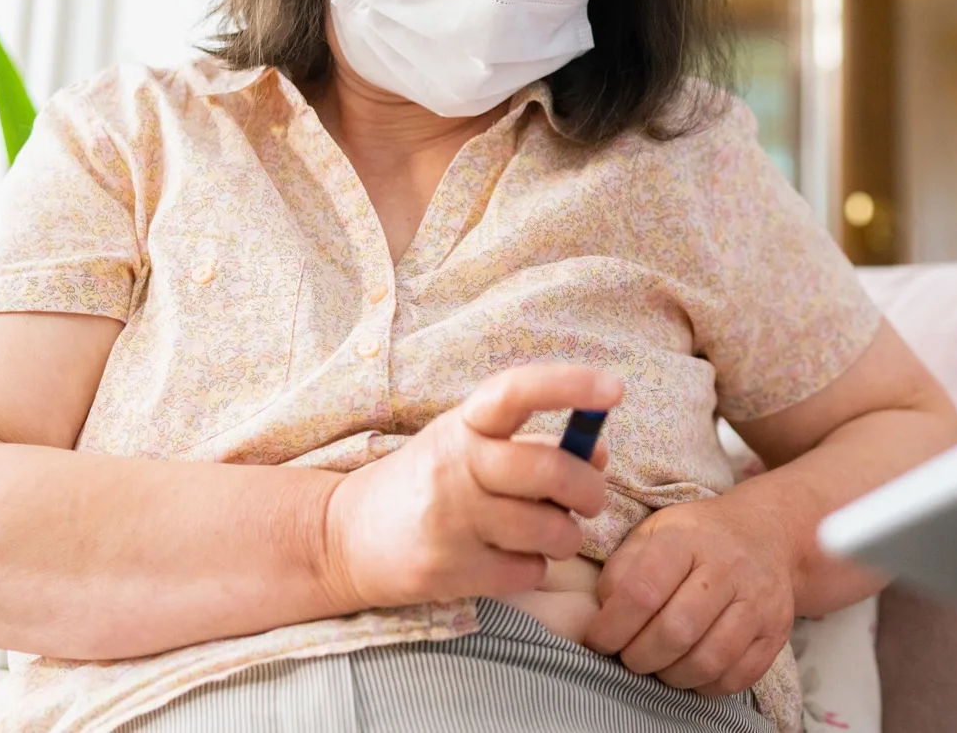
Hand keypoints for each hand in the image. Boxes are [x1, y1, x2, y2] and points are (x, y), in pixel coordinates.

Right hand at [321, 364, 621, 611]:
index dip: (569, 385)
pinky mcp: (448, 570)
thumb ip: (534, 444)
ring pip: (550, 529)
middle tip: (591, 499)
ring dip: (566, 536)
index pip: (516, 391)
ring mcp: (449, 520)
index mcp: (463, 424)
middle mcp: (454, 466)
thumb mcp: (469, 446)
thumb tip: (598, 453)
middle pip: (550, 469)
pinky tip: (512, 559)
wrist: (344, 537)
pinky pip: (529, 571)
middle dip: (590, 490)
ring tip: (548, 533)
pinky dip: (535, 568)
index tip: (613, 390)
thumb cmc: (427, 483)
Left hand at [582, 493, 794, 697]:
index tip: (598, 640)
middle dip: (639, 657)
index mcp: (688, 538)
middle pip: (676, 631)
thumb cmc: (697, 539)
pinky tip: (691, 669)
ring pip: (708, 661)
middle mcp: (729, 567)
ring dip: (671, 676)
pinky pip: (736, 677)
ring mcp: (759, 601)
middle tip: (628, 656)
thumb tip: (604, 614)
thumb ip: (621, 568)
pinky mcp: (776, 631)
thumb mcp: (653, 533)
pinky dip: (705, 685)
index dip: (611, 627)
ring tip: (659, 665)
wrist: (767, 533)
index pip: (643, 592)